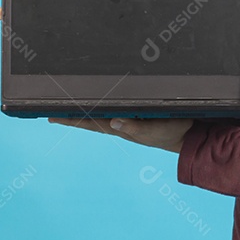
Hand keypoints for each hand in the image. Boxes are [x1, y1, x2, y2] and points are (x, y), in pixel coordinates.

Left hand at [49, 116, 193, 153]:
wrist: (189, 135)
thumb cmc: (173, 132)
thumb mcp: (156, 130)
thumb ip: (136, 128)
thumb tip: (114, 122)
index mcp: (121, 127)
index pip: (90, 122)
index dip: (71, 119)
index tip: (51, 116)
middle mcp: (120, 124)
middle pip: (90, 119)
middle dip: (71, 115)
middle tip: (50, 111)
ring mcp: (127, 121)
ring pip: (99, 114)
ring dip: (83, 111)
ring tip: (67, 107)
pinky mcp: (136, 116)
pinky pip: (113, 110)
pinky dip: (101, 106)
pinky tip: (97, 104)